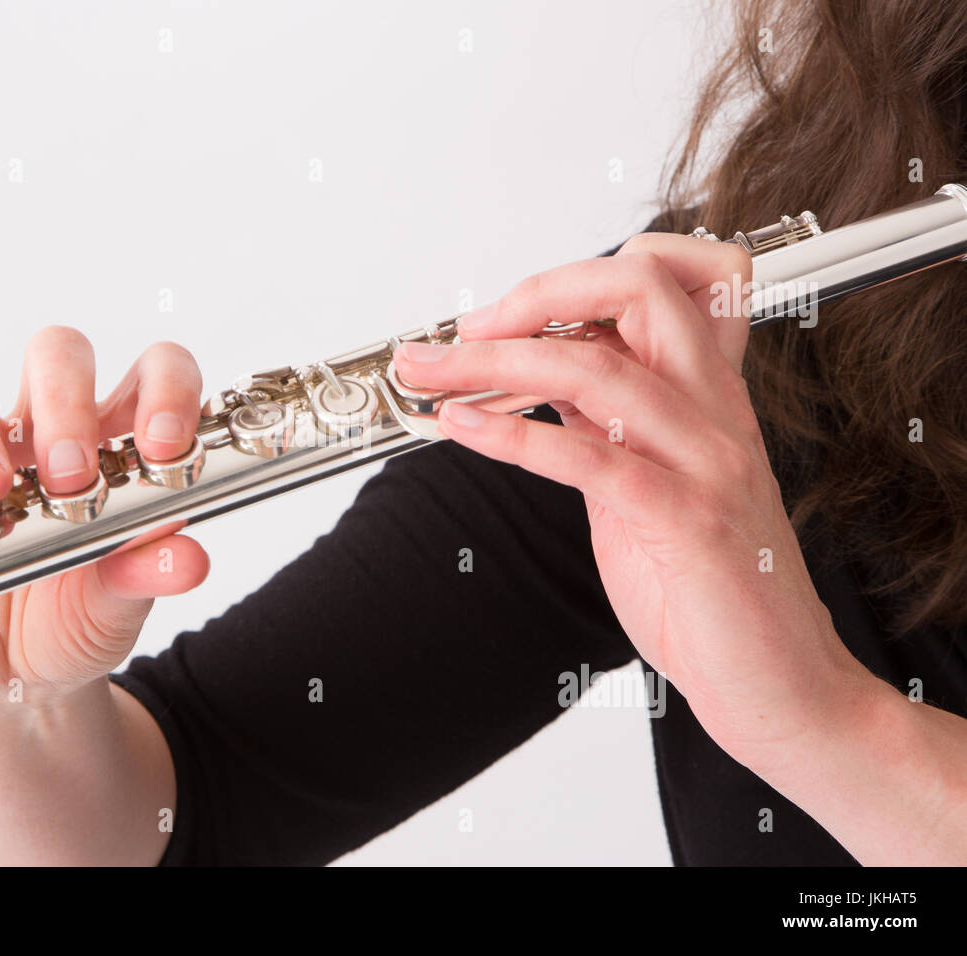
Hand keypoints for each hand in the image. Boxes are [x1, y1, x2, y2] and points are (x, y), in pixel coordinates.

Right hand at [0, 326, 209, 701]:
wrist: (26, 676)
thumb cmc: (82, 613)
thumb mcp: (125, 600)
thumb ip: (151, 570)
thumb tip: (187, 557)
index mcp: (119, 443)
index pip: (152, 374)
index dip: (164, 391)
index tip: (164, 444)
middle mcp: (51, 436)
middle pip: (56, 358)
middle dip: (66, 402)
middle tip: (71, 472)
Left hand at [393, 237, 865, 763]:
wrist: (776, 680)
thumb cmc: (710, 586)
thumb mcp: (647, 484)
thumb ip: (606, 426)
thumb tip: (541, 378)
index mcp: (705, 395)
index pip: (660, 280)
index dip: (571, 279)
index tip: (497, 316)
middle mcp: (712, 413)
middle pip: (636, 291)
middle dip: (533, 296)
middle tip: (461, 330)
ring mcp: (705, 462)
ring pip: (598, 369)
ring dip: (493, 364)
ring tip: (432, 375)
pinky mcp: (687, 521)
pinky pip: (590, 458)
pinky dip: (513, 437)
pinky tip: (462, 427)